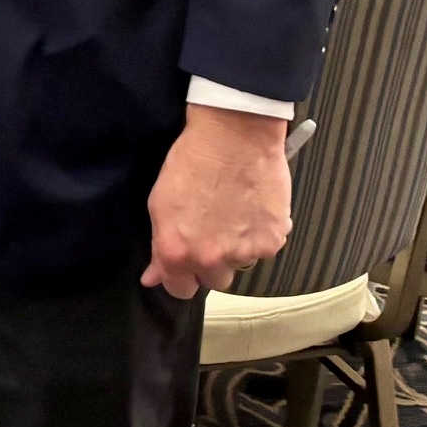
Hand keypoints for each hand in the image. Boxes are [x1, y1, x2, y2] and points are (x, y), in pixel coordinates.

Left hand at [141, 105, 290, 298]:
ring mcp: (245, 253)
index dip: (181, 277)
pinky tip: (251, 208)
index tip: (184, 264)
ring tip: (232, 213)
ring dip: (236, 248)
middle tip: (211, 232)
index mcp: (177, 252)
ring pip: (240, 264)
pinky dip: (259, 234)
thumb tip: (153, 278)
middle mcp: (211, 259)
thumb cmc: (190, 163)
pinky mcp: (273, 241)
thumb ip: (159, 246)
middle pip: (213, 281)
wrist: (233, 137)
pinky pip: (264, 249)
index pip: (180, 290)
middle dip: (211, 263)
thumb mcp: (160, 203)